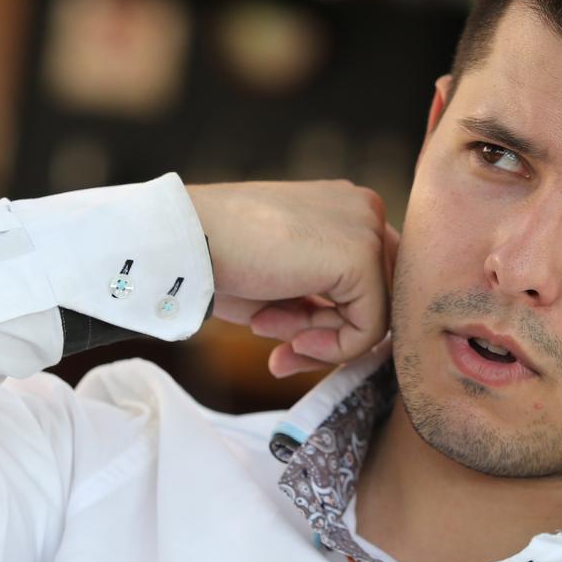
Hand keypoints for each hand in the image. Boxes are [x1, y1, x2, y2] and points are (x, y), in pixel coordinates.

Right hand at [186, 181, 398, 377]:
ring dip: (322, 341)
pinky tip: (291, 340)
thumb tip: (349, 343)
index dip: (331, 321)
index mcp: (345, 209)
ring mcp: (367, 228)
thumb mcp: (282, 284)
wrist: (182, 239)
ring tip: (266, 330)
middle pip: (379, 297)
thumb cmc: (218, 258)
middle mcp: (364, 210)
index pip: (369, 280)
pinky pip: (370, 326)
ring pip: (377, 313)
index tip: (286, 343)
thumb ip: (321, 305)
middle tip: (280, 352)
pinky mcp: (362, 254)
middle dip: (329, 335)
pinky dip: (333, 348)